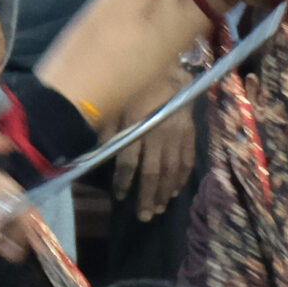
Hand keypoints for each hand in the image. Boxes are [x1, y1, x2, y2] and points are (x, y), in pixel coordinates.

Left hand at [112, 80, 195, 221]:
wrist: (170, 70)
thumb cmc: (136, 88)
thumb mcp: (115, 105)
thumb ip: (108, 129)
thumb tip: (97, 153)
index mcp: (137, 126)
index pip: (129, 161)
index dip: (124, 181)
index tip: (119, 197)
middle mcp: (158, 134)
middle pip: (152, 172)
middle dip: (148, 196)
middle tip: (145, 217)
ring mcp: (177, 135)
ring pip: (171, 170)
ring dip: (165, 192)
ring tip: (160, 209)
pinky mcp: (190, 133)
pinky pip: (187, 159)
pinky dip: (182, 177)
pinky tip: (176, 191)